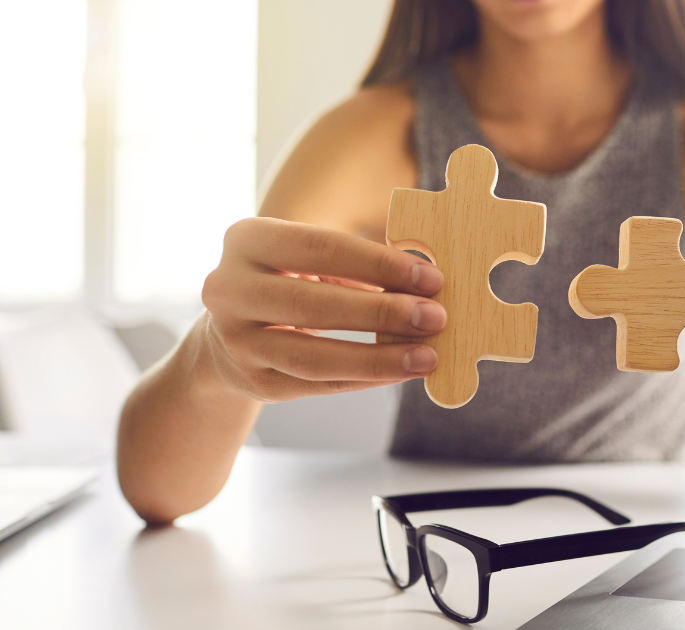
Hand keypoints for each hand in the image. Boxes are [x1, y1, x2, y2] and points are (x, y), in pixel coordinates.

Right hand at [199, 217, 445, 401]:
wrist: (230, 333)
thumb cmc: (289, 282)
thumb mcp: (309, 260)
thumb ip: (358, 264)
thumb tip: (425, 283)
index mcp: (247, 240)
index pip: (321, 248)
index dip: (379, 264)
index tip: (431, 277)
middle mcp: (229, 289)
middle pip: (314, 305)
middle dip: (383, 312)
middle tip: (434, 317)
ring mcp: (236, 341)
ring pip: (313, 356)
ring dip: (378, 358)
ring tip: (426, 356)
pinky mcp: (253, 381)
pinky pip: (318, 384)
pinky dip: (366, 378)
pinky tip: (402, 371)